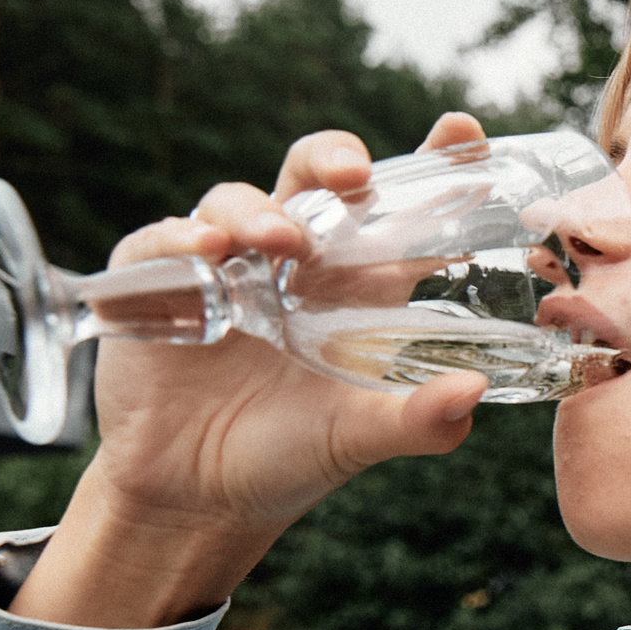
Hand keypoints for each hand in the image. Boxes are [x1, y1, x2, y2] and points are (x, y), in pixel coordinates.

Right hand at [12, 114, 496, 627]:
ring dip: (261, 212)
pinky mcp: (156, 281)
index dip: (432, 166)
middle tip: (354, 174)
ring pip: (239, 202)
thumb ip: (420, 419)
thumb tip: (474, 392)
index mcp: (356, 286)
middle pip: (315, 179)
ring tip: (282, 242)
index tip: (464, 131)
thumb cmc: (290, 456)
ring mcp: (224, 265)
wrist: (198, 498)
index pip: (398, 211)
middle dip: (334, 159)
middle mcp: (294, 262)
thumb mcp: (359, 438)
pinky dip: (184, 239)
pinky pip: (165, 241)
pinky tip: (207, 253)